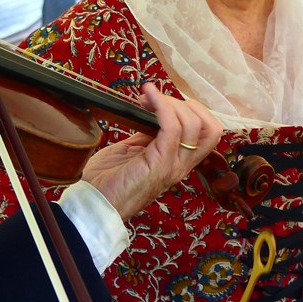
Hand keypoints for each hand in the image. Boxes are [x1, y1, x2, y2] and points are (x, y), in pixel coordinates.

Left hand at [81, 84, 222, 221]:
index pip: (206, 132)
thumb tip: (151, 116)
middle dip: (186, 105)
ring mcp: (172, 165)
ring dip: (171, 103)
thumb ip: (147, 136)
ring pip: (194, 125)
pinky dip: (162, 106)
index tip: (156, 101)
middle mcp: (181, 165)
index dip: (188, 109)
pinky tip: (148, 97)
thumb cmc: (107, 181)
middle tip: (154, 100)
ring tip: (147, 98)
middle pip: (210, 128)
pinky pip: (172, 128)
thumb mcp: (131, 151)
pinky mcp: (159, 164)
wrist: (92, 204)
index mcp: (176, 161)